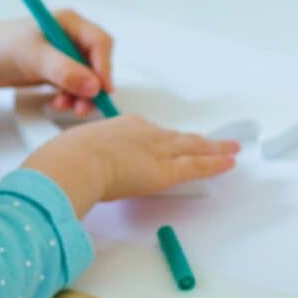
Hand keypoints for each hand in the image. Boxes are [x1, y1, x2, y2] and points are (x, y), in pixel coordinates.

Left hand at [0, 12, 113, 116]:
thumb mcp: (35, 58)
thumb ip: (65, 71)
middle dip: (92, 85)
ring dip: (81, 95)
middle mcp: (71, 36)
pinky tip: (58, 103)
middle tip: (85, 106)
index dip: (104, 66)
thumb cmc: (3, 47)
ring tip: (67, 107)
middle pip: (96, 62)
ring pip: (87, 78)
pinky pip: (74, 86)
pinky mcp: (57, 69)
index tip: (101, 89)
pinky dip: (70, 97)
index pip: (100, 43)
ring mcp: (64, 54)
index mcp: (70, 22)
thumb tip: (94, 86)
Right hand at [22, 115, 239, 216]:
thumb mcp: (71, 151)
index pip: (147, 134)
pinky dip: (215, 163)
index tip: (168, 144)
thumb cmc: (65, 159)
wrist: (74, 162)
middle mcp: (144, 133)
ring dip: (214, 149)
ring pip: (192, 148)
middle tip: (214, 140)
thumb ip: (78, 160)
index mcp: (120, 127)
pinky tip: (230, 163)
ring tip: (231, 148)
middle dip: (196, 139)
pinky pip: (197, 165)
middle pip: (176, 137)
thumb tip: (67, 170)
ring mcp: (157, 150)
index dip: (161, 141)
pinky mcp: (165, 171)